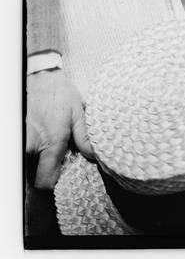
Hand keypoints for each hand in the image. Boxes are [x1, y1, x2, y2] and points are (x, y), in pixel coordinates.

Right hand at [26, 69, 92, 187]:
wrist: (41, 77)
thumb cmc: (60, 94)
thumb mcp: (78, 113)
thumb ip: (84, 138)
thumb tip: (93, 155)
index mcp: (51, 143)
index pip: (45, 181)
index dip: (54, 181)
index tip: (61, 172)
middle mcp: (33, 146)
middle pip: (35, 174)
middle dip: (46, 170)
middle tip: (58, 156)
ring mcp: (22, 141)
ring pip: (28, 165)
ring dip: (38, 160)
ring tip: (49, 145)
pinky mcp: (17, 136)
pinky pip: (24, 153)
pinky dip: (32, 151)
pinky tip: (41, 139)